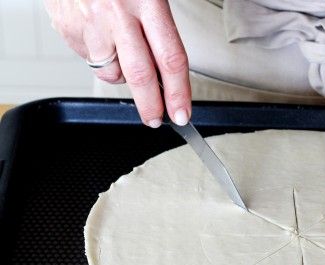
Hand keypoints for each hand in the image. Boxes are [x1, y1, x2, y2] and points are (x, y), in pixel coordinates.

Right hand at [44, 0, 190, 126]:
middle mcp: (117, 14)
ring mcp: (90, 23)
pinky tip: (102, 37)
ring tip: (125, 51)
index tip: (182, 113)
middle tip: (156, 119)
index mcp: (147, 2)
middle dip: (151, 106)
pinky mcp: (68, 28)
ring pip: (112, 72)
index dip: (179, 93)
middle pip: (140, 76)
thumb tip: (169, 74)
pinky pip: (89, 59)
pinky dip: (100, 57)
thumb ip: (160, 29)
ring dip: (123, 75)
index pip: (170, 58)